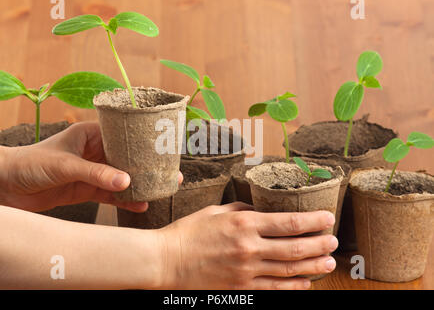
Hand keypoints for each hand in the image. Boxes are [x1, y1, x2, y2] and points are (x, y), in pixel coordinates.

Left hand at [0, 122, 181, 212]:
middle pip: (127, 158)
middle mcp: (95, 152)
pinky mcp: (87, 190)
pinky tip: (140, 205)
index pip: (124, 136)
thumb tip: (127, 181)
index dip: (144, 143)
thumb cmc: (30, 163)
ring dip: (140, 185)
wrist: (5, 184)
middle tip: (171, 172)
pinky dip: (124, 200)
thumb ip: (96, 174)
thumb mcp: (65, 165)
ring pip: (122, 178)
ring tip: (162, 189)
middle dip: (148, 167)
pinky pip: (110, 195)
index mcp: (91, 134)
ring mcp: (92, 172)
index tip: (164, 149)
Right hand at [157, 202, 337, 289]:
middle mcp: (249, 248)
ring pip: (288, 271)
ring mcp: (246, 271)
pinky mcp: (240, 289)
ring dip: (313, 266)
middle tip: (334, 241)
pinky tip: (306, 283)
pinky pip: (273, 290)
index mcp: (243, 224)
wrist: (165, 262)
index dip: (312, 221)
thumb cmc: (187, 233)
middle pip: (294, 248)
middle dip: (319, 244)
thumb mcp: (214, 211)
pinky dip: (293, 287)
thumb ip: (241, 209)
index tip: (328, 218)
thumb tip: (261, 211)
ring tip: (329, 263)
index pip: (288, 223)